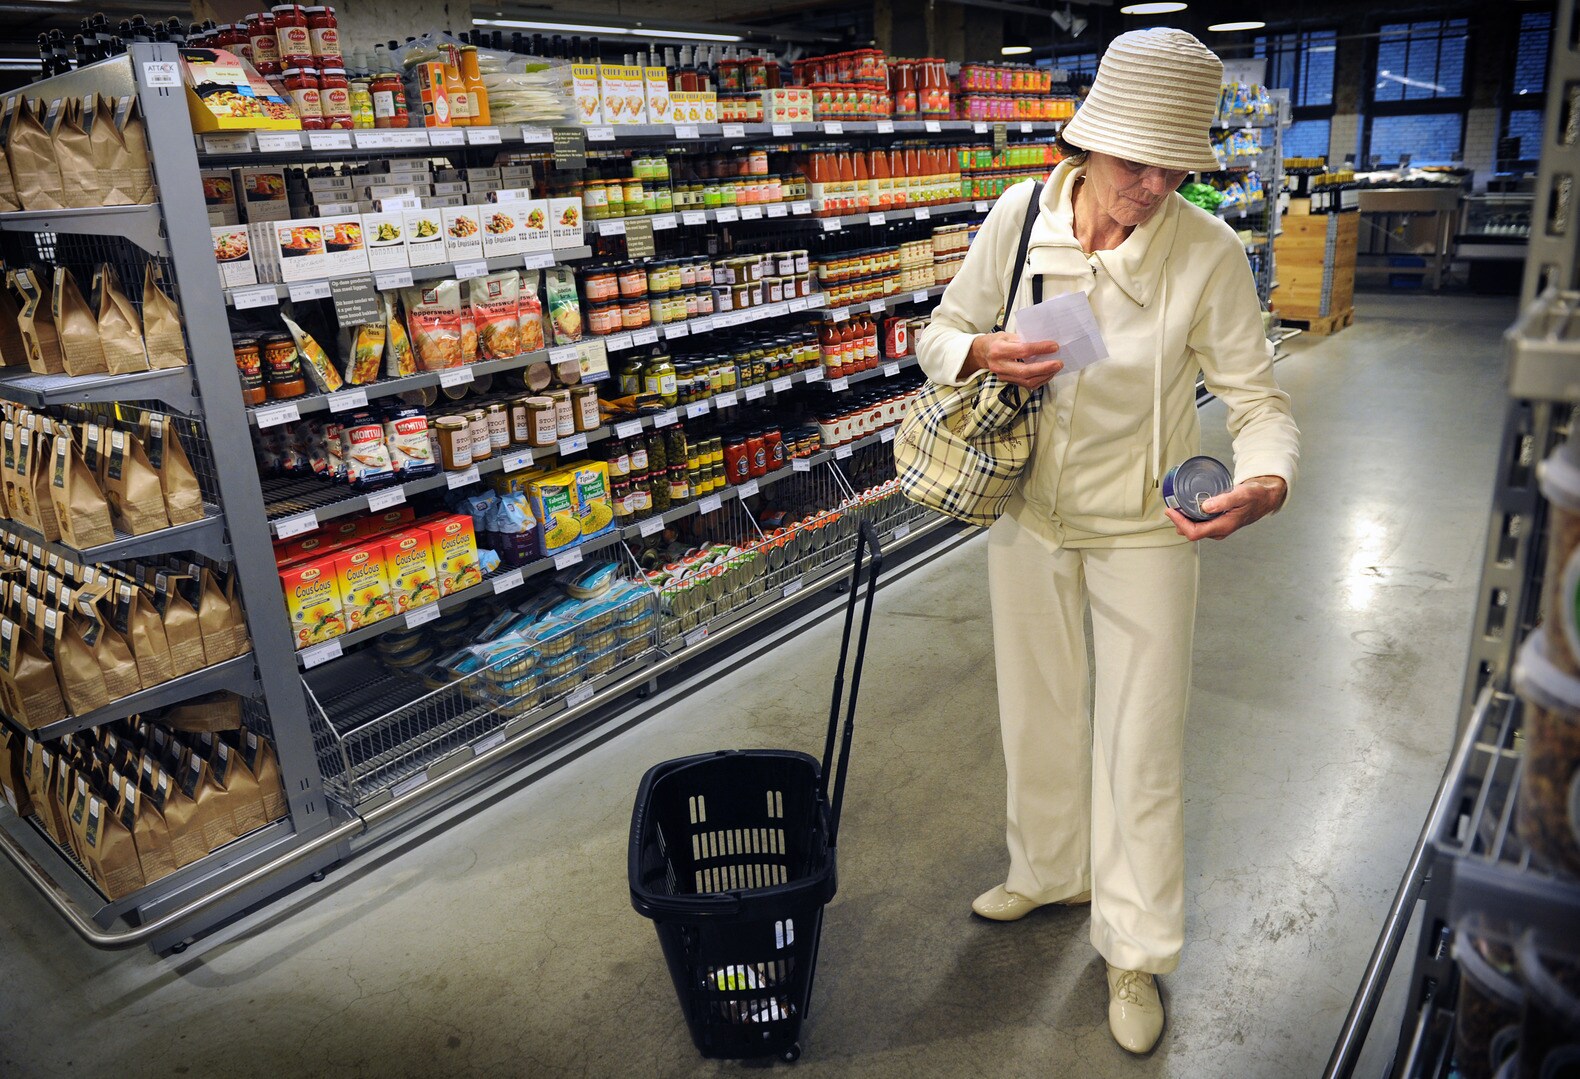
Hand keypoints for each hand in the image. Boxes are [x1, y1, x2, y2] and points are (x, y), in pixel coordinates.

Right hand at [962, 332, 1063, 389]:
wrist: (981, 354)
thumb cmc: (996, 341)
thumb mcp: (1007, 335)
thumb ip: (1023, 339)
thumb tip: (1044, 343)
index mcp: (999, 350)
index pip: (1023, 351)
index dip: (1040, 349)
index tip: (1054, 346)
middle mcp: (1000, 365)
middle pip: (1025, 371)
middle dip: (1045, 368)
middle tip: (1059, 363)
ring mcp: (1003, 376)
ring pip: (1027, 381)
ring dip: (1044, 376)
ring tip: (1056, 368)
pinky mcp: (1008, 382)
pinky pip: (1026, 385)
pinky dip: (1040, 380)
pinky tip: (1048, 374)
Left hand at [1166, 475, 1286, 540]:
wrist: (1264, 497)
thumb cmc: (1255, 496)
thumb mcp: (1241, 494)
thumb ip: (1224, 501)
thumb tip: (1205, 506)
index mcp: (1223, 527)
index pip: (1194, 532)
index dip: (1179, 523)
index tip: (1170, 510)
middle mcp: (1218, 530)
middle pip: (1190, 532)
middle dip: (1178, 521)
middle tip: (1169, 506)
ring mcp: (1217, 528)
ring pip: (1193, 528)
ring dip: (1182, 519)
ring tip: (1174, 506)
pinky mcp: (1217, 523)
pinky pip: (1198, 523)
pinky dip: (1189, 516)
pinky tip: (1186, 507)